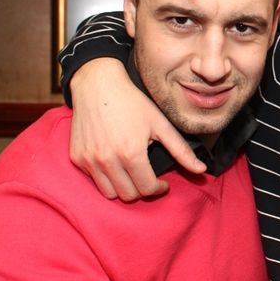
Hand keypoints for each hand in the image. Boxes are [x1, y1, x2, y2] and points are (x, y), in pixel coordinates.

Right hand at [68, 58, 205, 200]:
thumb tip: (202, 170)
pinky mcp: (77, 157)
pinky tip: (114, 161)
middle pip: (128, 195)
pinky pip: (94, 179)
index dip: (159, 188)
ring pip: (109, 193)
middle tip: (148, 177)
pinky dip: (106, 176)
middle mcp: (107, 160)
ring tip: (132, 172)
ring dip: (123, 187)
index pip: (146, 189)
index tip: (163, 183)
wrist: (97, 85)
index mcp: (130, 153)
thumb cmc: (132, 102)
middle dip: (142, 189)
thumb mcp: (160, 124)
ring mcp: (89, 160)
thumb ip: (181, 150)